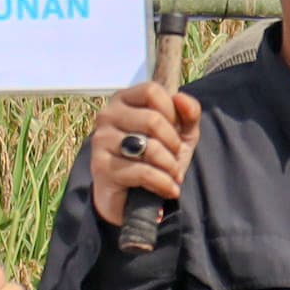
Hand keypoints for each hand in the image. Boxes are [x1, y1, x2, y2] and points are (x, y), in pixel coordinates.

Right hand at [85, 80, 199, 228]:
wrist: (130, 198)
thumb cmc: (156, 158)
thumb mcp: (180, 134)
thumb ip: (188, 113)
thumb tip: (180, 97)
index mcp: (123, 100)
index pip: (151, 91)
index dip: (172, 112)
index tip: (175, 131)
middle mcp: (107, 115)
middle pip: (153, 119)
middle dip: (173, 144)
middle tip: (175, 158)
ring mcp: (101, 140)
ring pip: (149, 147)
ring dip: (170, 165)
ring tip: (173, 175)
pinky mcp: (101, 167)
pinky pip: (143, 172)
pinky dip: (164, 183)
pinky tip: (169, 189)